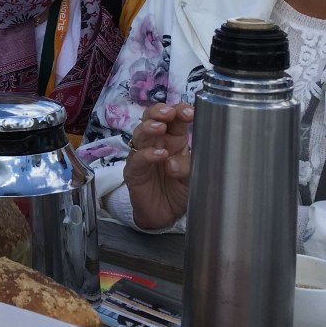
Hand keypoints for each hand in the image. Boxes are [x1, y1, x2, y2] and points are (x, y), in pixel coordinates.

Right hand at [123, 102, 192, 229]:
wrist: (163, 216)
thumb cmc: (178, 191)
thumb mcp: (192, 179)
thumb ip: (187, 168)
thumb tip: (172, 162)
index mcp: (174, 139)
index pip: (174, 118)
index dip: (179, 111)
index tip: (189, 112)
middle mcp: (157, 142)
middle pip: (152, 118)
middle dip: (159, 111)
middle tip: (168, 113)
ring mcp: (142, 154)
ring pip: (140, 133)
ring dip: (150, 127)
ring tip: (160, 128)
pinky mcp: (133, 170)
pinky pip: (137, 158)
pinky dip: (147, 155)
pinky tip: (159, 155)